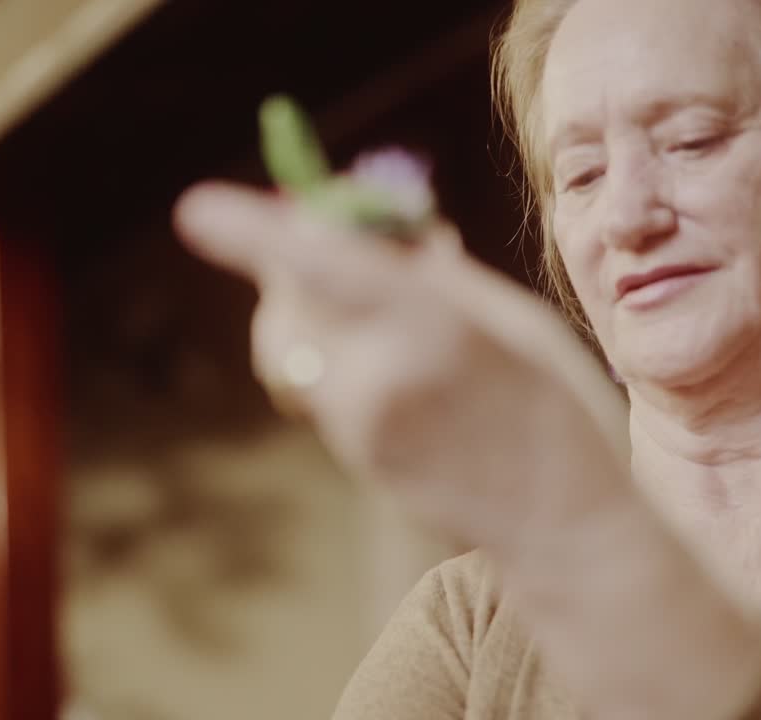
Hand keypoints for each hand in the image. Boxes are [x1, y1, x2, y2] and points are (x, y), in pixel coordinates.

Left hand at [172, 181, 630, 550]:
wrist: (563, 525)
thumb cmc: (557, 407)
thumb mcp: (517, 320)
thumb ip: (440, 274)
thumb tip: (387, 230)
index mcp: (435, 329)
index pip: (323, 268)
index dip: (253, 234)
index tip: (197, 208)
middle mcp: (382, 379)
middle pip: (285, 309)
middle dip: (287, 269)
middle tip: (319, 238)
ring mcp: (361, 428)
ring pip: (297, 349)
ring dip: (312, 309)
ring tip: (379, 297)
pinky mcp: (356, 457)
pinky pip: (322, 385)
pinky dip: (338, 352)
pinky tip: (394, 351)